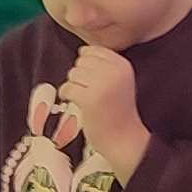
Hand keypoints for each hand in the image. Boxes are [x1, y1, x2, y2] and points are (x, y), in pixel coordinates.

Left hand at [62, 45, 148, 177]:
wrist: (125, 140)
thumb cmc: (118, 111)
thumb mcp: (120, 81)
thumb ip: (105, 65)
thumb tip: (81, 51)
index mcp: (122, 65)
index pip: (93, 51)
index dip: (87, 66)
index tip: (93, 82)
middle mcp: (114, 72)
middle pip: (80, 62)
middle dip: (79, 76)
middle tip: (88, 92)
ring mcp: (102, 85)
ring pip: (72, 74)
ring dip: (73, 86)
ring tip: (85, 99)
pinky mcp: (89, 99)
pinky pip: (67, 88)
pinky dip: (67, 95)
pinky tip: (77, 103)